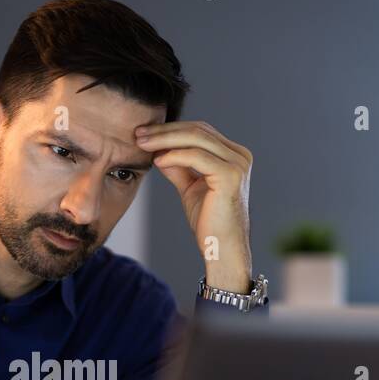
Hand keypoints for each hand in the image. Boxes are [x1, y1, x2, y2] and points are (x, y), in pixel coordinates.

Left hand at [135, 120, 252, 293]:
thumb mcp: (190, 188)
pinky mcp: (230, 175)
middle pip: (198, 130)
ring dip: (165, 139)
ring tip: (142, 143)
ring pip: (196, 139)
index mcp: (233, 156)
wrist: (222, 249)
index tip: (144, 134)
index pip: (200, 131)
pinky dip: (174, 155)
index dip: (171, 130)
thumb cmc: (209, 223)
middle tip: (138, 134)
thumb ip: (179, 168)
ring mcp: (237, 164)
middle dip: (165, 130)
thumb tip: (160, 152)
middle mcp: (239, 156)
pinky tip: (158, 160)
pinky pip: (197, 157)